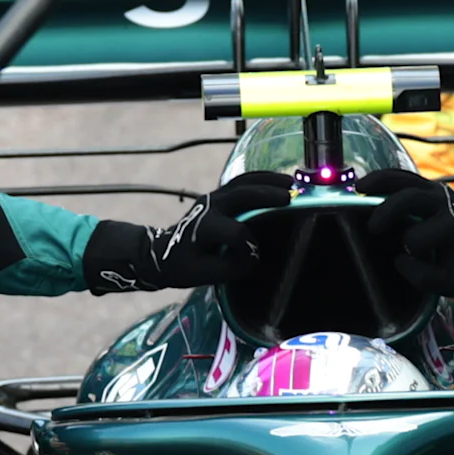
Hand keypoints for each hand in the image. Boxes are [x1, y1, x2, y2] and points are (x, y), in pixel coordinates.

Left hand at [88, 172, 294, 292]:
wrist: (160, 252)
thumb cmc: (184, 266)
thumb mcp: (204, 275)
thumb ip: (231, 268)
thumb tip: (256, 258)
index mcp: (203, 227)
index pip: (234, 231)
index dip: (249, 246)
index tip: (255, 260)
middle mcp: (208, 206)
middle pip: (241, 194)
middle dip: (266, 194)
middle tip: (291, 197)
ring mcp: (213, 197)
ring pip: (243, 181)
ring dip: (268, 180)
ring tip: (292, 183)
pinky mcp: (219, 195)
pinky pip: (243, 181)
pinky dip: (263, 179)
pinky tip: (281, 181)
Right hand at [364, 169, 453, 296]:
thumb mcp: (450, 282)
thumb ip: (424, 277)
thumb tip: (400, 259)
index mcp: (452, 229)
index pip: (418, 237)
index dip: (409, 249)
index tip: (404, 257)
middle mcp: (446, 204)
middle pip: (411, 198)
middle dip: (388, 211)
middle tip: (372, 228)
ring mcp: (437, 191)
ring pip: (404, 179)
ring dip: (380, 183)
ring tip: (359, 189)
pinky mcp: (429, 185)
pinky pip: (403, 176)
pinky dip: (383, 178)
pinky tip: (364, 184)